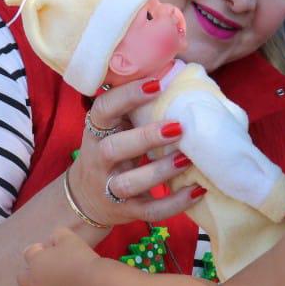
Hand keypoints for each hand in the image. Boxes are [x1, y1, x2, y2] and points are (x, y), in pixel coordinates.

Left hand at [18, 227, 97, 285]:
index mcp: (37, 261)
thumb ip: (57, 235)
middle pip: (22, 279)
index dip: (38, 250)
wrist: (91, 281)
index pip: (28, 253)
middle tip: (48, 272)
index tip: (50, 249)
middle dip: (31, 275)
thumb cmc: (80, 256)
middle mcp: (35, 282)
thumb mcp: (68, 237)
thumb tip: (53, 239)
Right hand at [66, 77, 202, 227]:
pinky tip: (198, 190)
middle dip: (145, 137)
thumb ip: (136, 109)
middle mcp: (99, 159)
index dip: (127, 96)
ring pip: (131, 182)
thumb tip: (178, 74)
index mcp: (97, 130)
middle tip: (178, 127)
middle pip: (115, 148)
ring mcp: (110, 187)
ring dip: (161, 171)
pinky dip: (175, 203)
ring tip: (187, 158)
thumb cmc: (112, 150)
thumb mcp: (115, 128)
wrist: (87, 198)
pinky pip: (150, 210)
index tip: (156, 84)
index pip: (104, 109)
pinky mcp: (126, 211)